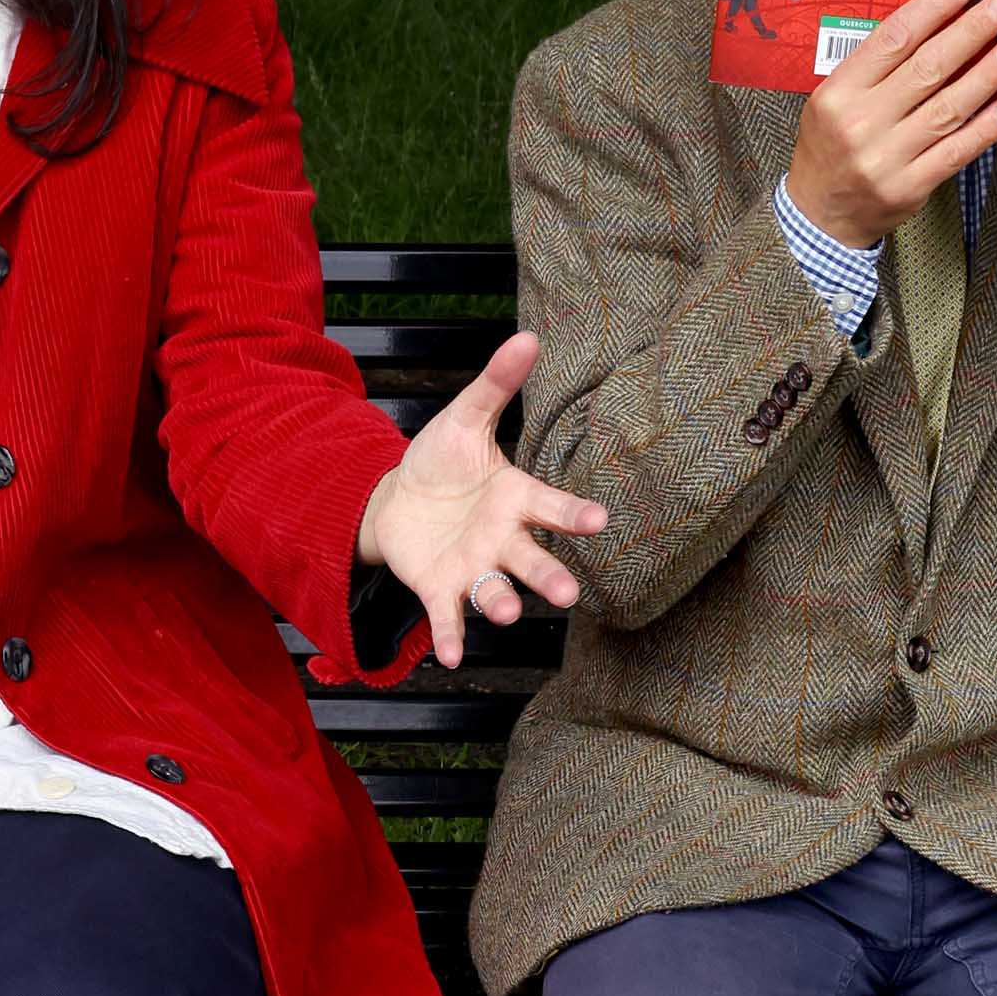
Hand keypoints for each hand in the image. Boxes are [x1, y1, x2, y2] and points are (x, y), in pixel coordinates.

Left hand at [356, 333, 604, 667]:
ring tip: (507, 613)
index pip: (552, 507)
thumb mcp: (464, 420)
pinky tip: (452, 659)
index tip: (599, 520)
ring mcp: (474, 568)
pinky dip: (452, 637)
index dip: (573, 515)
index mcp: (516, 498)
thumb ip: (495, 387)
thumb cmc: (443, 461)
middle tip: (566, 594)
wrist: (397, 498)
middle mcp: (504, 540)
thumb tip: (527, 336)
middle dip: (549, 577)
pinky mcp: (441, 589)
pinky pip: (450, 616)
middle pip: (533, 561)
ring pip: (495, 591)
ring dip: (501, 604)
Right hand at [780, 0, 996, 247]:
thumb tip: (935, 21)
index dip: (933, 7)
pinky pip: (954, 152)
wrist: (819, 213)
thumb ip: (875, 67)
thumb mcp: (834, 98)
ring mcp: (885, 158)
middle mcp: (861, 123)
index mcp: (839, 92)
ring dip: (987, 75)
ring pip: (947, 108)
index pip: (893, 38)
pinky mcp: (908, 188)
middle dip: (972, 31)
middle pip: (926, 68)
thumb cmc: (831, 145)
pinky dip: (984, 129)